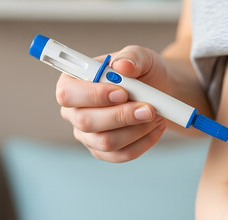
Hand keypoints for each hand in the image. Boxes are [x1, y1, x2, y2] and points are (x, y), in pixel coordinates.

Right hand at [57, 46, 167, 161]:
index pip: (68, 93)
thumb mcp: (142, 57)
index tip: (123, 93)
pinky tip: (156, 127)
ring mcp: (87, 134)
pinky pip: (121, 154)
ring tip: (157, 115)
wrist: (159, 91)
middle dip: (121, 116)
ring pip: (106, 142)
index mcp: (73, 83)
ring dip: (137, 130)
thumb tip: (122, 66)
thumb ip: (132, 57)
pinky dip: (144, 142)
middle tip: (150, 109)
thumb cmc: (143, 71)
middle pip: (86, 122)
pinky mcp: (104, 151)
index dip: (93, 95)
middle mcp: (74, 111)